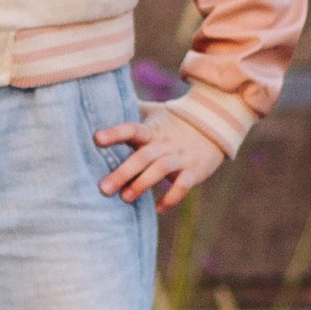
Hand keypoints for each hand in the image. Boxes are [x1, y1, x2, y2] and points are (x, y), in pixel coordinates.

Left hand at [95, 106, 226, 208]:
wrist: (214, 126)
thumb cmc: (173, 121)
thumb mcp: (154, 112)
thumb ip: (130, 111)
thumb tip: (102, 100)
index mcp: (151, 129)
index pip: (132, 128)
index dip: (115, 133)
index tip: (96, 139)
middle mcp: (164, 143)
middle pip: (143, 156)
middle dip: (123, 172)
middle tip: (103, 189)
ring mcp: (180, 157)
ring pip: (160, 170)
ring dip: (142, 184)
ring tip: (125, 198)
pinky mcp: (194, 171)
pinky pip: (183, 186)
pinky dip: (172, 198)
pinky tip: (158, 209)